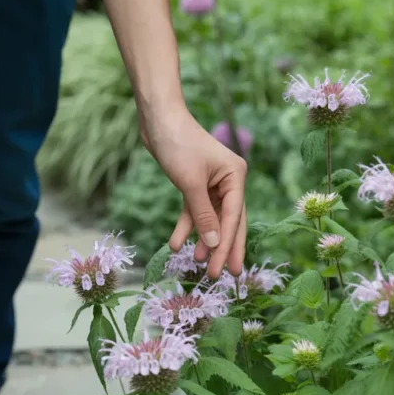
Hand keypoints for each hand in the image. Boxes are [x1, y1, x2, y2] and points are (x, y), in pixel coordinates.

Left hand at [142, 109, 246, 278]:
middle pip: (228, 221)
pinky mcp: (194, 184)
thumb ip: (203, 215)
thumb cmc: (177, 144)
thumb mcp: (190, 183)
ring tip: (199, 263)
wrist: (158, 119)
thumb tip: (214, 244)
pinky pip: (193, 211)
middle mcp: (228, 180)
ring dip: (204, 240)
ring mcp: (212, 183)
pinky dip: (186, 226)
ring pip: (210, 219)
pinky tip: (176, 244)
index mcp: (235, 176)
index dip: (228, 246)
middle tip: (225, 275)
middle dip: (224, 248)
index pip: (234, 218)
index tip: (225, 270)